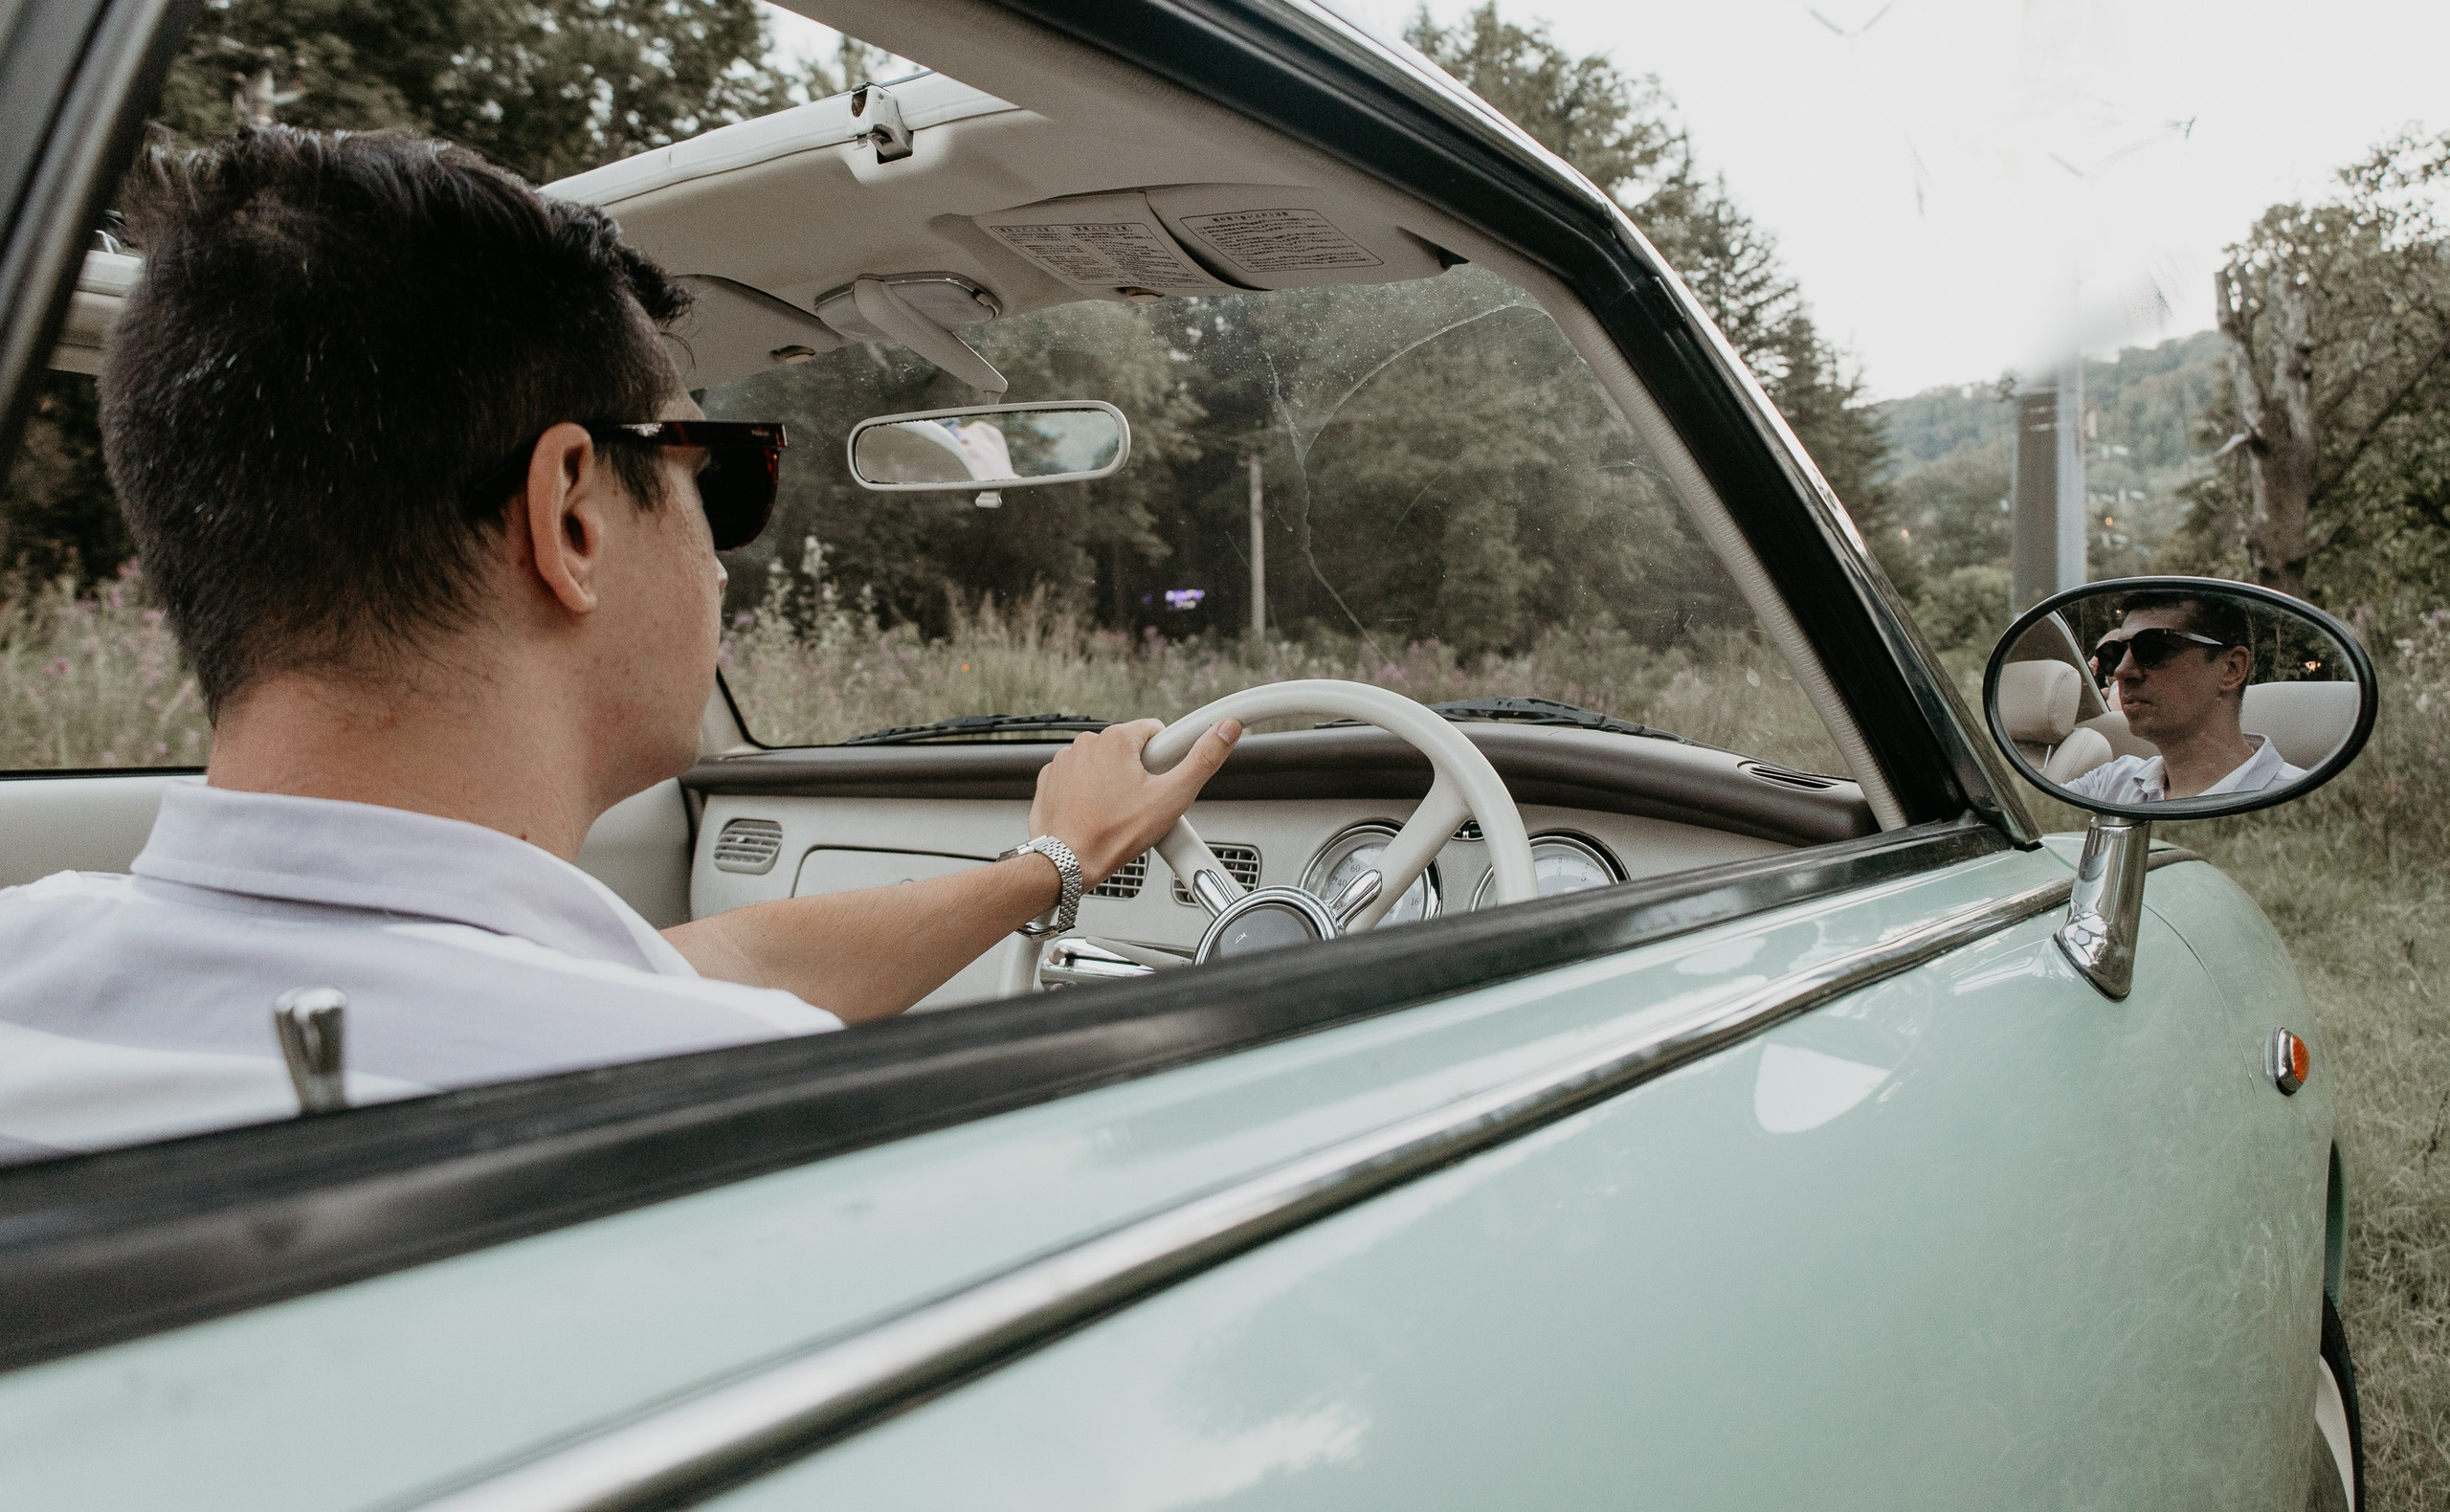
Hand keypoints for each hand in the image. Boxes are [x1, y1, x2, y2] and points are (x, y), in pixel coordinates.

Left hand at [1028, 717, 1240, 882]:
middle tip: (1139, 805)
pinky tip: (1094, 814)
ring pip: (1103, 764)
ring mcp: (1065, 761)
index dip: (1165, 760)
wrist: (1068, 862)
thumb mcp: (1172, 797)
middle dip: (1138, 773)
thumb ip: (1204, 759)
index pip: (1155, 733)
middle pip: (1128, 750)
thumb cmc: (1115, 834)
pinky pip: (1078, 778)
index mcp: (1117, 738)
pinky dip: (1087, 792)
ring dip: (1112, 783)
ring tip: (1115, 813)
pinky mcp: (1050, 780)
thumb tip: (1227, 730)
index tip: (1159, 785)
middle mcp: (1087, 743)